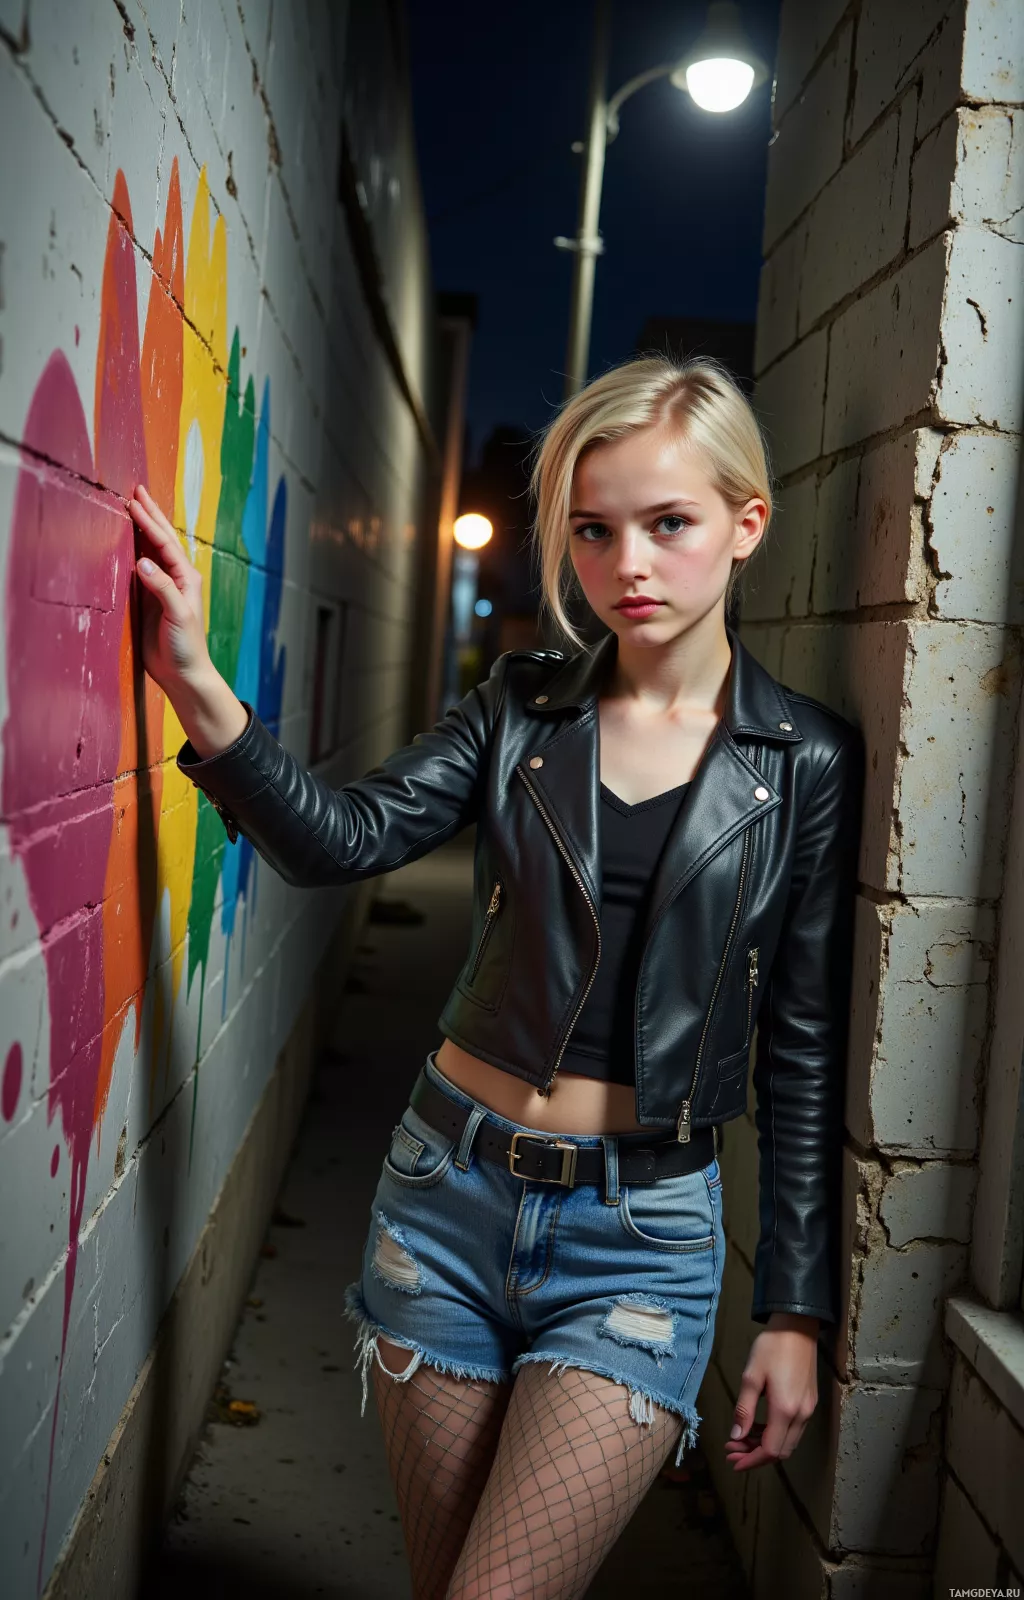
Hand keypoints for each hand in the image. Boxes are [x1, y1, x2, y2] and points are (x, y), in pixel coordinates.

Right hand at [129, 483, 211, 695]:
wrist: (184, 673)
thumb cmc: (187, 646)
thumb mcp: (177, 615)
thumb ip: (161, 589)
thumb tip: (142, 562)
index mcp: (186, 577)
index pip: (165, 543)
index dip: (149, 521)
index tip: (134, 502)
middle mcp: (175, 578)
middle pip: (161, 539)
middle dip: (150, 514)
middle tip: (137, 490)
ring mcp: (161, 588)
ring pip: (151, 550)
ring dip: (142, 529)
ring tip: (132, 507)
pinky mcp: (149, 600)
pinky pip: (139, 569)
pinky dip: (132, 551)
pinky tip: (124, 543)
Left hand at [725, 1312, 818, 1471]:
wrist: (798, 1326)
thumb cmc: (771, 1347)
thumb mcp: (751, 1376)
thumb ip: (744, 1410)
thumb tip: (736, 1437)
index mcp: (785, 1411)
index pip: (770, 1451)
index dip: (751, 1460)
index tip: (732, 1461)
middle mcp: (801, 1415)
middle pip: (781, 1451)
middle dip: (756, 1455)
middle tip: (733, 1449)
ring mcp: (808, 1410)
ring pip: (788, 1442)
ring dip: (765, 1445)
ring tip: (741, 1438)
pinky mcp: (810, 1402)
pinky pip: (793, 1429)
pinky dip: (776, 1434)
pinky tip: (759, 1425)